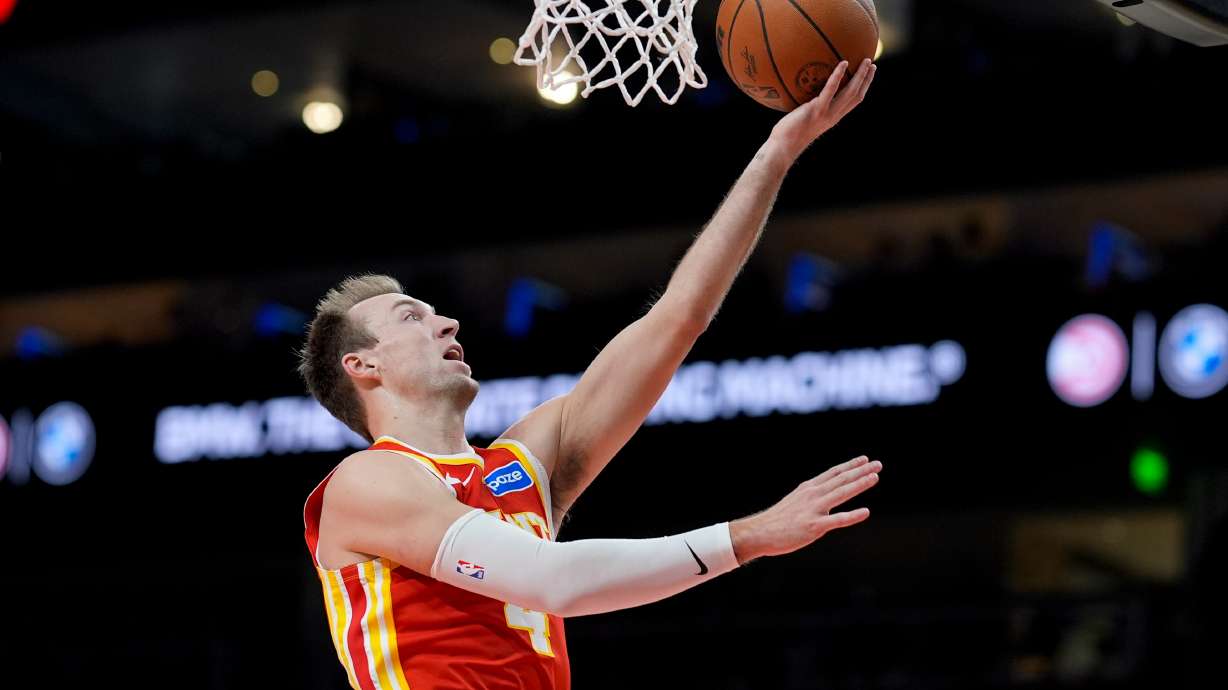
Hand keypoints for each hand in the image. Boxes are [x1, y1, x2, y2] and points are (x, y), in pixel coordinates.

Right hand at [729, 455, 880, 563]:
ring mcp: (814, 509)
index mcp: (808, 488)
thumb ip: (810, 498)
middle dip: (861, 471)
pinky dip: (853, 515)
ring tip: (875, 477)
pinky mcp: (814, 526)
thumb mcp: (795, 502)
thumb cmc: (777, 520)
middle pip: (841, 479)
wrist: (760, 532)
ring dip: (860, 484)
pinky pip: (837, 520)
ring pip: (841, 493)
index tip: (865, 459)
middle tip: (878, 464)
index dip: (851, 465)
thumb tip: (823, 495)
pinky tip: (866, 511)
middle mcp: (812, 495)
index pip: (834, 473)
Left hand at [768, 58, 876, 162]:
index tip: (869, 74)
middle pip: (857, 95)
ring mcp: (827, 113)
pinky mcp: (817, 109)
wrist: (783, 146)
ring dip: (861, 75)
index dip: (863, 87)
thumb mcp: (804, 118)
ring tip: (865, 60)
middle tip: (871, 63)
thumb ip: (809, 106)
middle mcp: (834, 116)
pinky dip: (839, 76)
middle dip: (866, 79)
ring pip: (850, 92)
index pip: (854, 101)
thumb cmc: (788, 133)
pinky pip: (831, 89)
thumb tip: (803, 90)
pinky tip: (844, 63)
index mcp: (833, 117)